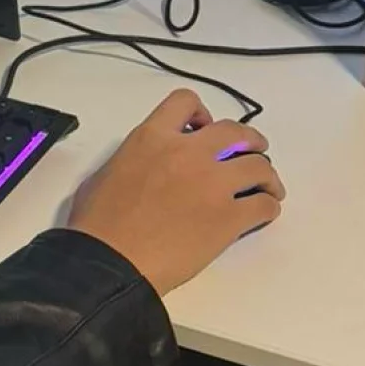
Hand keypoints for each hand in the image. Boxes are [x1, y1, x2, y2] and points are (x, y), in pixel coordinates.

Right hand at [69, 90, 284, 296]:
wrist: (109, 263)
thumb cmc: (96, 225)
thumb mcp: (106, 173)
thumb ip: (136, 158)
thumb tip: (148, 166)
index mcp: (152, 138)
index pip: (186, 102)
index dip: (201, 113)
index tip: (203, 129)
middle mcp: (187, 153)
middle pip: (235, 132)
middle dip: (249, 141)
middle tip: (252, 154)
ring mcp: (213, 184)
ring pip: (259, 165)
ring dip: (266, 176)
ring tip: (267, 188)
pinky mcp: (228, 218)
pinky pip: (264, 204)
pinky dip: (268, 207)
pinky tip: (262, 214)